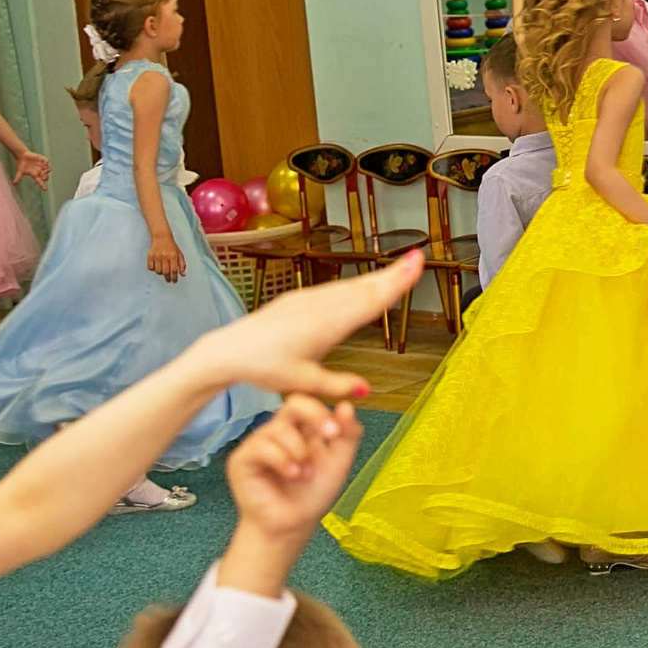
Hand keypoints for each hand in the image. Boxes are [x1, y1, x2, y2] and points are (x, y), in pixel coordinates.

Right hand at [14, 151, 51, 187]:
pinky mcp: (42, 159)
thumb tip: (14, 183)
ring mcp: (41, 165)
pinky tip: (45, 163)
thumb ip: (18, 177)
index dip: (42, 186)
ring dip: (47, 171)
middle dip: (46, 177)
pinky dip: (46, 162)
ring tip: (43, 170)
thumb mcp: (20, 172)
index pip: (39, 182)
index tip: (45, 190)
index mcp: (35, 175)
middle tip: (43, 177)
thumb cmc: (21, 165)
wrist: (22, 156)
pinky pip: (47, 161)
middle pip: (46, 176)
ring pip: (48, 169)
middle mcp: (40, 171)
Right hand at [148, 235, 185, 283]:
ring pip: (158, 271)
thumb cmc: (171, 246)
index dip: (174, 277)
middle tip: (169, 280)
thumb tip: (183, 275)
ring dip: (161, 273)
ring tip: (163, 271)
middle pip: (165, 272)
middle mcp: (164, 256)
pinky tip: (156, 266)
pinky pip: (150, 267)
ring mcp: (156, 256)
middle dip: (168, 278)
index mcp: (173, 256)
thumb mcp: (179, 254)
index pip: (174, 270)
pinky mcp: (150, 256)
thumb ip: (182, 265)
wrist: (161, 237)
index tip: (174, 281)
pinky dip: (153, 269)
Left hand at [187, 253, 418, 399]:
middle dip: (392, 273)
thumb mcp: (301, 384)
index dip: (395, 283)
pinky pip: (334, 289)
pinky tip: (362, 286)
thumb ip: (335, 386)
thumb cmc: (265, 368)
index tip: (415, 263)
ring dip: (375, 278)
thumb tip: (366, 390)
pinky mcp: (299, 299)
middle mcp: (320, 306)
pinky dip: (355, 285)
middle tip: (417, 257)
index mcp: (327, 325)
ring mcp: (309, 299)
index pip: (370, 302)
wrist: (229, 349)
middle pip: (364, 288)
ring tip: (399, 269)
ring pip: (349, 286)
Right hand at [226, 395, 363, 547]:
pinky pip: (262, 446)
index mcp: (301, 428)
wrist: (292, 526)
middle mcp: (278, 431)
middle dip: (315, 416)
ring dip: (299, 451)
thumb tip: (347, 405)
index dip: (323, 409)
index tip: (336, 432)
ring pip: (279, 427)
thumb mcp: (339, 464)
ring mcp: (258, 443)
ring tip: (305, 475)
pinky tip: (292, 475)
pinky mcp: (242, 459)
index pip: (309, 401)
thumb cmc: (312, 496)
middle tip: (329, 436)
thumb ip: (348, 436)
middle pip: (293, 402)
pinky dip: (282, 460)